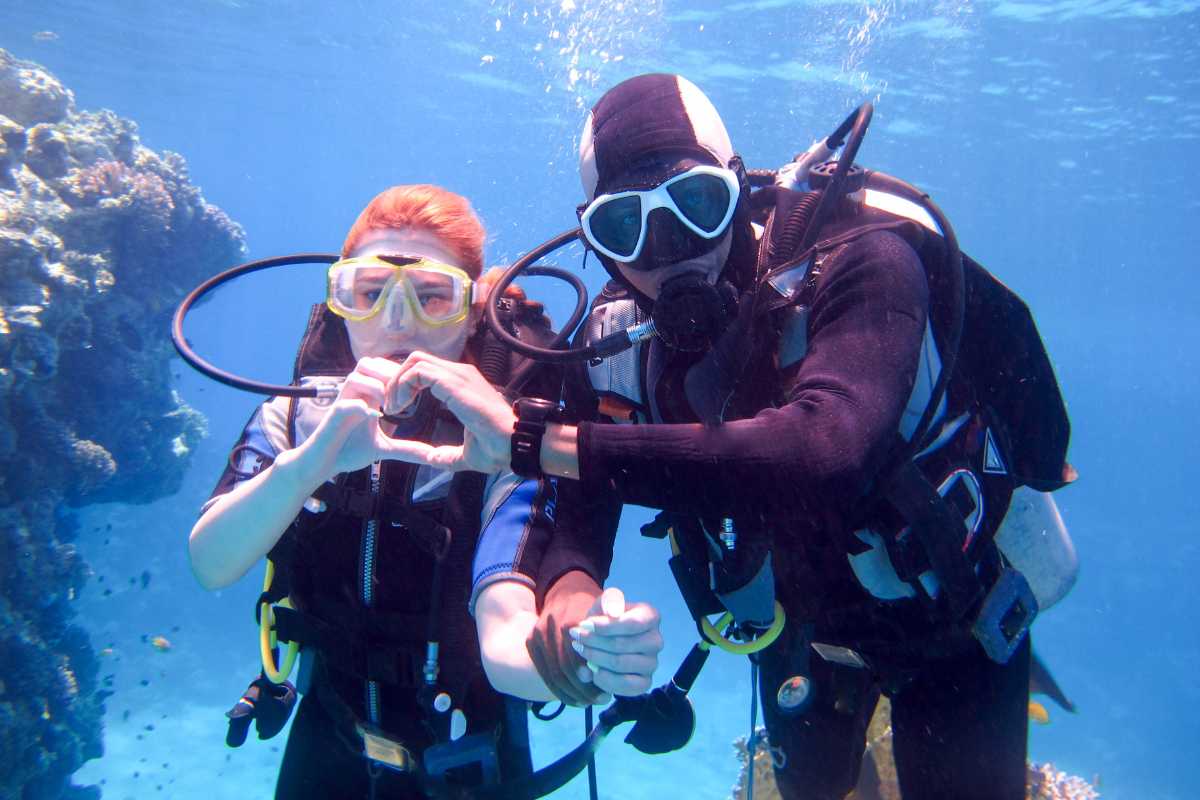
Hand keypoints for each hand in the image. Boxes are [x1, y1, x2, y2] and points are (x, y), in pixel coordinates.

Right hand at [298, 357, 423, 478]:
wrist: (324, 464)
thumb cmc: (350, 450)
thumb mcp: (384, 449)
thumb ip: (407, 449)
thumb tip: (432, 456)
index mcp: (366, 396)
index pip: (381, 368)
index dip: (398, 373)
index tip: (416, 390)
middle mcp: (353, 395)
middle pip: (368, 364)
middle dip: (388, 374)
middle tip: (403, 393)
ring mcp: (342, 403)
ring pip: (355, 376)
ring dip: (374, 386)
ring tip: (388, 404)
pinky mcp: (332, 418)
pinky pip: (344, 404)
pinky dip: (360, 407)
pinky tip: (375, 416)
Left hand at [377, 351, 515, 473]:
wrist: (515, 442)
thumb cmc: (498, 447)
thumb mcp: (466, 453)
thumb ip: (448, 455)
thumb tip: (434, 460)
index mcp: (463, 385)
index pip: (428, 369)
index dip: (407, 384)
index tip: (398, 407)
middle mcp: (460, 374)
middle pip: (418, 360)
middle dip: (397, 379)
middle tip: (391, 405)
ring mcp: (457, 375)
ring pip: (416, 361)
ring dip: (398, 382)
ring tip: (394, 407)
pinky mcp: (453, 382)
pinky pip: (419, 371)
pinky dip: (403, 385)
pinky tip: (401, 407)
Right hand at [526, 571, 606, 705]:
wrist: (565, 592)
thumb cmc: (592, 606)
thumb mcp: (607, 606)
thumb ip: (613, 614)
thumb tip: (615, 618)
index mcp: (570, 623)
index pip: (579, 659)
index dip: (593, 678)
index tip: (607, 692)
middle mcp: (550, 629)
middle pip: (564, 670)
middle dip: (583, 689)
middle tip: (601, 699)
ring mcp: (537, 635)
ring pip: (553, 675)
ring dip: (572, 693)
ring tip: (589, 701)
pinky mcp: (531, 642)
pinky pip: (544, 673)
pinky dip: (559, 691)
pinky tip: (575, 699)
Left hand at [569, 588, 663, 696]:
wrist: (603, 639)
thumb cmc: (605, 619)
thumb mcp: (604, 604)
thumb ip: (609, 601)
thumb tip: (613, 610)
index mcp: (651, 617)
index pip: (631, 624)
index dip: (605, 626)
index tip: (584, 624)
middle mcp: (656, 641)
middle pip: (622, 645)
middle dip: (594, 641)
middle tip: (576, 637)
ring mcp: (652, 663)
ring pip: (620, 664)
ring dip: (595, 658)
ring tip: (581, 651)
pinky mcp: (645, 682)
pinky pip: (625, 685)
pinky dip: (604, 679)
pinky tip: (592, 670)